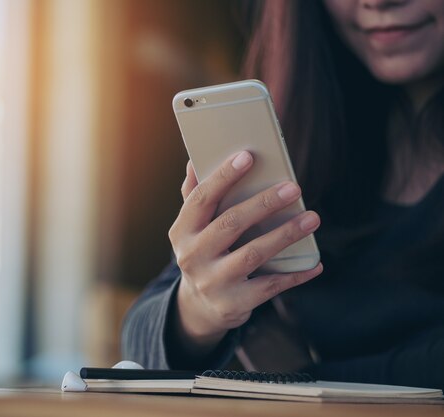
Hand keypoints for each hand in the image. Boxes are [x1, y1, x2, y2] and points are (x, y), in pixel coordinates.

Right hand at [168, 151, 322, 356]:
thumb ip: (194, 195)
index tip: (248, 156)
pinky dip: (295, 276)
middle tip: (293, 188)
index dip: (223, 177)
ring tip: (312, 219)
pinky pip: (269, 286)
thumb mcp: (192, 228)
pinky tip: (316, 264)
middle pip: (230, 224)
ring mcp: (211, 282)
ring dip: (285, 235)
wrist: (198, 307)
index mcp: (181, 231)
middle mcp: (192, 256)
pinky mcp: (233, 303)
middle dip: (264, 204)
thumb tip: (193, 161)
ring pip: (253, 254)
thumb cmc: (203, 252)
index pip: (201, 199)